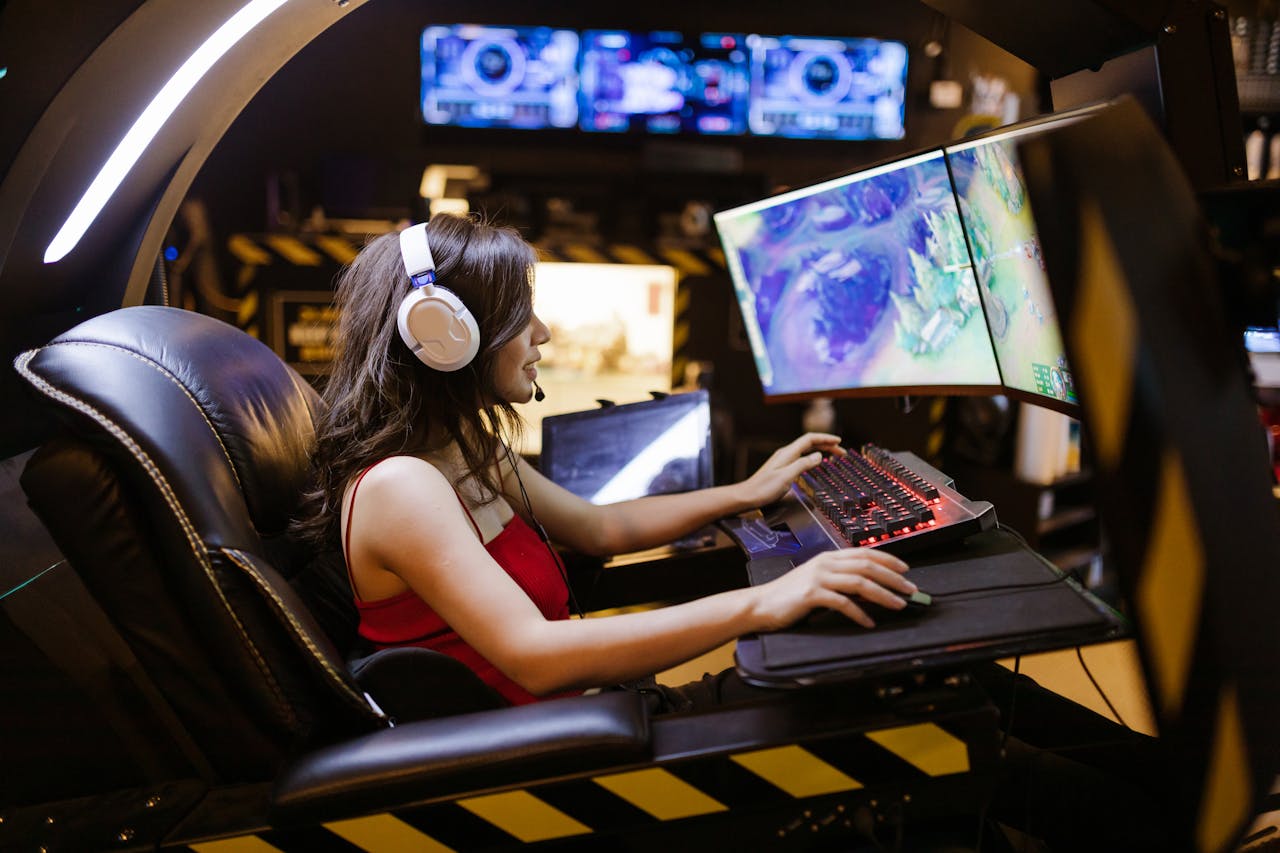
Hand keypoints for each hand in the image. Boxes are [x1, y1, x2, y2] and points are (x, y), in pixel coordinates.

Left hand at [737, 432, 842, 507]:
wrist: (747, 496)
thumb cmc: (764, 488)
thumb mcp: (786, 477)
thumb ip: (803, 464)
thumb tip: (819, 455)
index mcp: (787, 453)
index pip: (809, 439)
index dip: (825, 438)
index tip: (838, 441)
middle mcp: (786, 454)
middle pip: (809, 444)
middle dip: (826, 445)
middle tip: (841, 451)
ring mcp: (783, 461)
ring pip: (806, 451)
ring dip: (821, 451)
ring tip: (833, 455)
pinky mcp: (782, 469)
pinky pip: (802, 458)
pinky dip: (813, 458)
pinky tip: (816, 464)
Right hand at [750, 548, 914, 631]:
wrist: (762, 604)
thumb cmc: (790, 595)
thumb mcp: (818, 580)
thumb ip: (840, 579)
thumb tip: (869, 587)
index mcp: (829, 557)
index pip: (865, 553)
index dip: (888, 560)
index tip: (906, 570)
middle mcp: (826, 563)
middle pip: (867, 566)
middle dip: (893, 578)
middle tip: (910, 590)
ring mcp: (818, 577)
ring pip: (860, 582)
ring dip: (883, 594)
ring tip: (898, 605)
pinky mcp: (812, 594)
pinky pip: (843, 603)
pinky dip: (859, 614)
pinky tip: (868, 622)